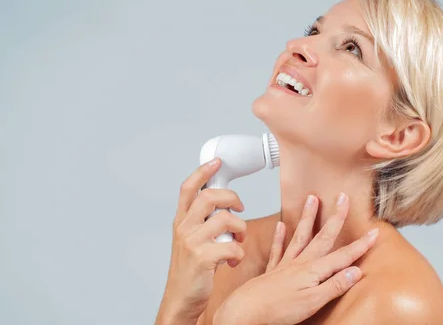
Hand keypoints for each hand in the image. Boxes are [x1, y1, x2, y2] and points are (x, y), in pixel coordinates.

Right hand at [155, 158, 247, 324]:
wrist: (181, 300)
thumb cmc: (191, 270)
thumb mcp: (190, 240)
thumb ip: (202, 222)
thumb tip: (224, 205)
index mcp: (181, 222)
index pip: (188, 188)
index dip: (202, 172)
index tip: (216, 162)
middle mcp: (183, 229)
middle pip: (209, 196)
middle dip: (231, 197)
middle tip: (240, 208)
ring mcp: (191, 243)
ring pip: (225, 219)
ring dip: (240, 227)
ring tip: (239, 238)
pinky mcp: (202, 259)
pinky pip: (231, 245)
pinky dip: (238, 251)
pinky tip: (232, 259)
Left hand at [213, 193, 378, 324]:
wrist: (245, 313)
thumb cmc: (277, 311)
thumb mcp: (313, 302)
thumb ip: (334, 286)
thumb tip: (356, 271)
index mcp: (313, 271)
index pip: (342, 256)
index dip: (360, 245)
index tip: (374, 233)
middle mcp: (300, 263)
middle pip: (322, 237)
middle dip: (335, 218)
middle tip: (342, 198)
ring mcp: (285, 265)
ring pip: (300, 236)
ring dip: (308, 217)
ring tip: (312, 199)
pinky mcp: (271, 271)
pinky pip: (278, 249)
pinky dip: (280, 237)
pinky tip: (280, 226)